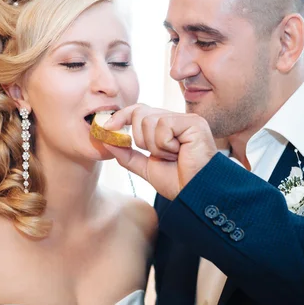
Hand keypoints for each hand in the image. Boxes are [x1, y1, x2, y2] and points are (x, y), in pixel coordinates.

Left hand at [103, 104, 217, 199]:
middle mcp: (175, 119)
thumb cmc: (178, 182)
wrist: (196, 193)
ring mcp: (185, 119)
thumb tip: (106, 140)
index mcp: (165, 127)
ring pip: (149, 121)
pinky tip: (179, 152)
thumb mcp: (146, 167)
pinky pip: (163, 126)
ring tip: (172, 155)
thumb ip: (127, 155)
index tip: (106, 127)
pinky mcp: (193, 122)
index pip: (138, 111)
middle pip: (140, 113)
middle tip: (158, 155)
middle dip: (140, 139)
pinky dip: (165, 144)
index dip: (121, 116)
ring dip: (155, 146)